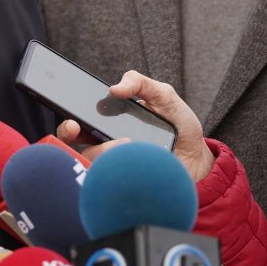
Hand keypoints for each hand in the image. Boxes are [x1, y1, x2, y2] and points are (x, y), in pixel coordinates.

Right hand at [56, 70, 210, 181]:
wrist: (199, 157)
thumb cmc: (179, 125)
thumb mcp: (163, 95)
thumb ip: (140, 83)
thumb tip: (115, 88)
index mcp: (108, 123)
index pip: (77, 124)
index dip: (67, 125)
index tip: (72, 121)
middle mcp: (105, 146)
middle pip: (72, 146)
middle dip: (68, 136)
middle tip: (76, 128)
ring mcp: (115, 166)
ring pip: (90, 162)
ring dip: (103, 151)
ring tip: (128, 143)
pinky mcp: (126, 182)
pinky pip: (110, 179)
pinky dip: (118, 169)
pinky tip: (132, 161)